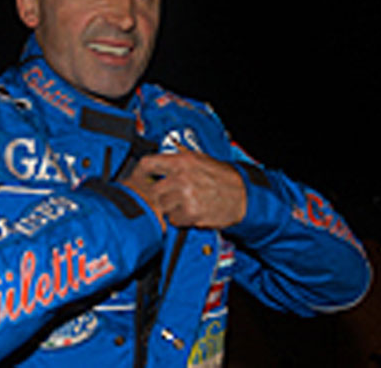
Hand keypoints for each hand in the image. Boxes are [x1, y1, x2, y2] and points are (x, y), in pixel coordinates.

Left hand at [121, 146, 246, 229]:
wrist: (243, 195)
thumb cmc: (222, 177)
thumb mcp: (199, 160)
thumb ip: (176, 162)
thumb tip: (153, 167)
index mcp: (182, 161)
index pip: (148, 164)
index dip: (139, 173)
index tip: (137, 179)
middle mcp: (182, 177)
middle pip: (151, 190)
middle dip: (155, 196)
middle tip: (163, 197)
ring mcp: (186, 196)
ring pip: (161, 206)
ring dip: (167, 208)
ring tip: (181, 204)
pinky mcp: (192, 214)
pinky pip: (173, 220)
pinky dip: (178, 219)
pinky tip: (189, 213)